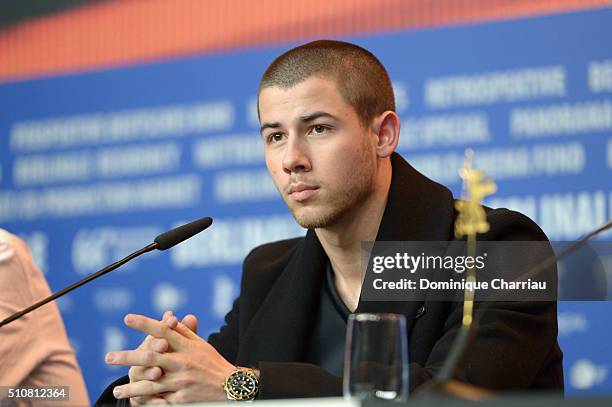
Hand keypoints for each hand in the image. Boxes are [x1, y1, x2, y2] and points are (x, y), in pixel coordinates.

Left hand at [106, 313, 235, 403]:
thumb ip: (183, 332)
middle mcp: (183, 362)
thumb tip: (168, 317)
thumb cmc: (212, 362)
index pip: (164, 330)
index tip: (126, 318)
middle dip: (128, 356)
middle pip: (151, 356)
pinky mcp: (182, 399)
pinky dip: (147, 402)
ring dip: (131, 387)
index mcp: (187, 346)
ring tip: (116, 390)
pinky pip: (160, 400)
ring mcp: (182, 382)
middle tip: (108, 357)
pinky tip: (134, 403)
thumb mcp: (200, 345)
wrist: (230, 387)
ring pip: (151, 383)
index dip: (145, 323)